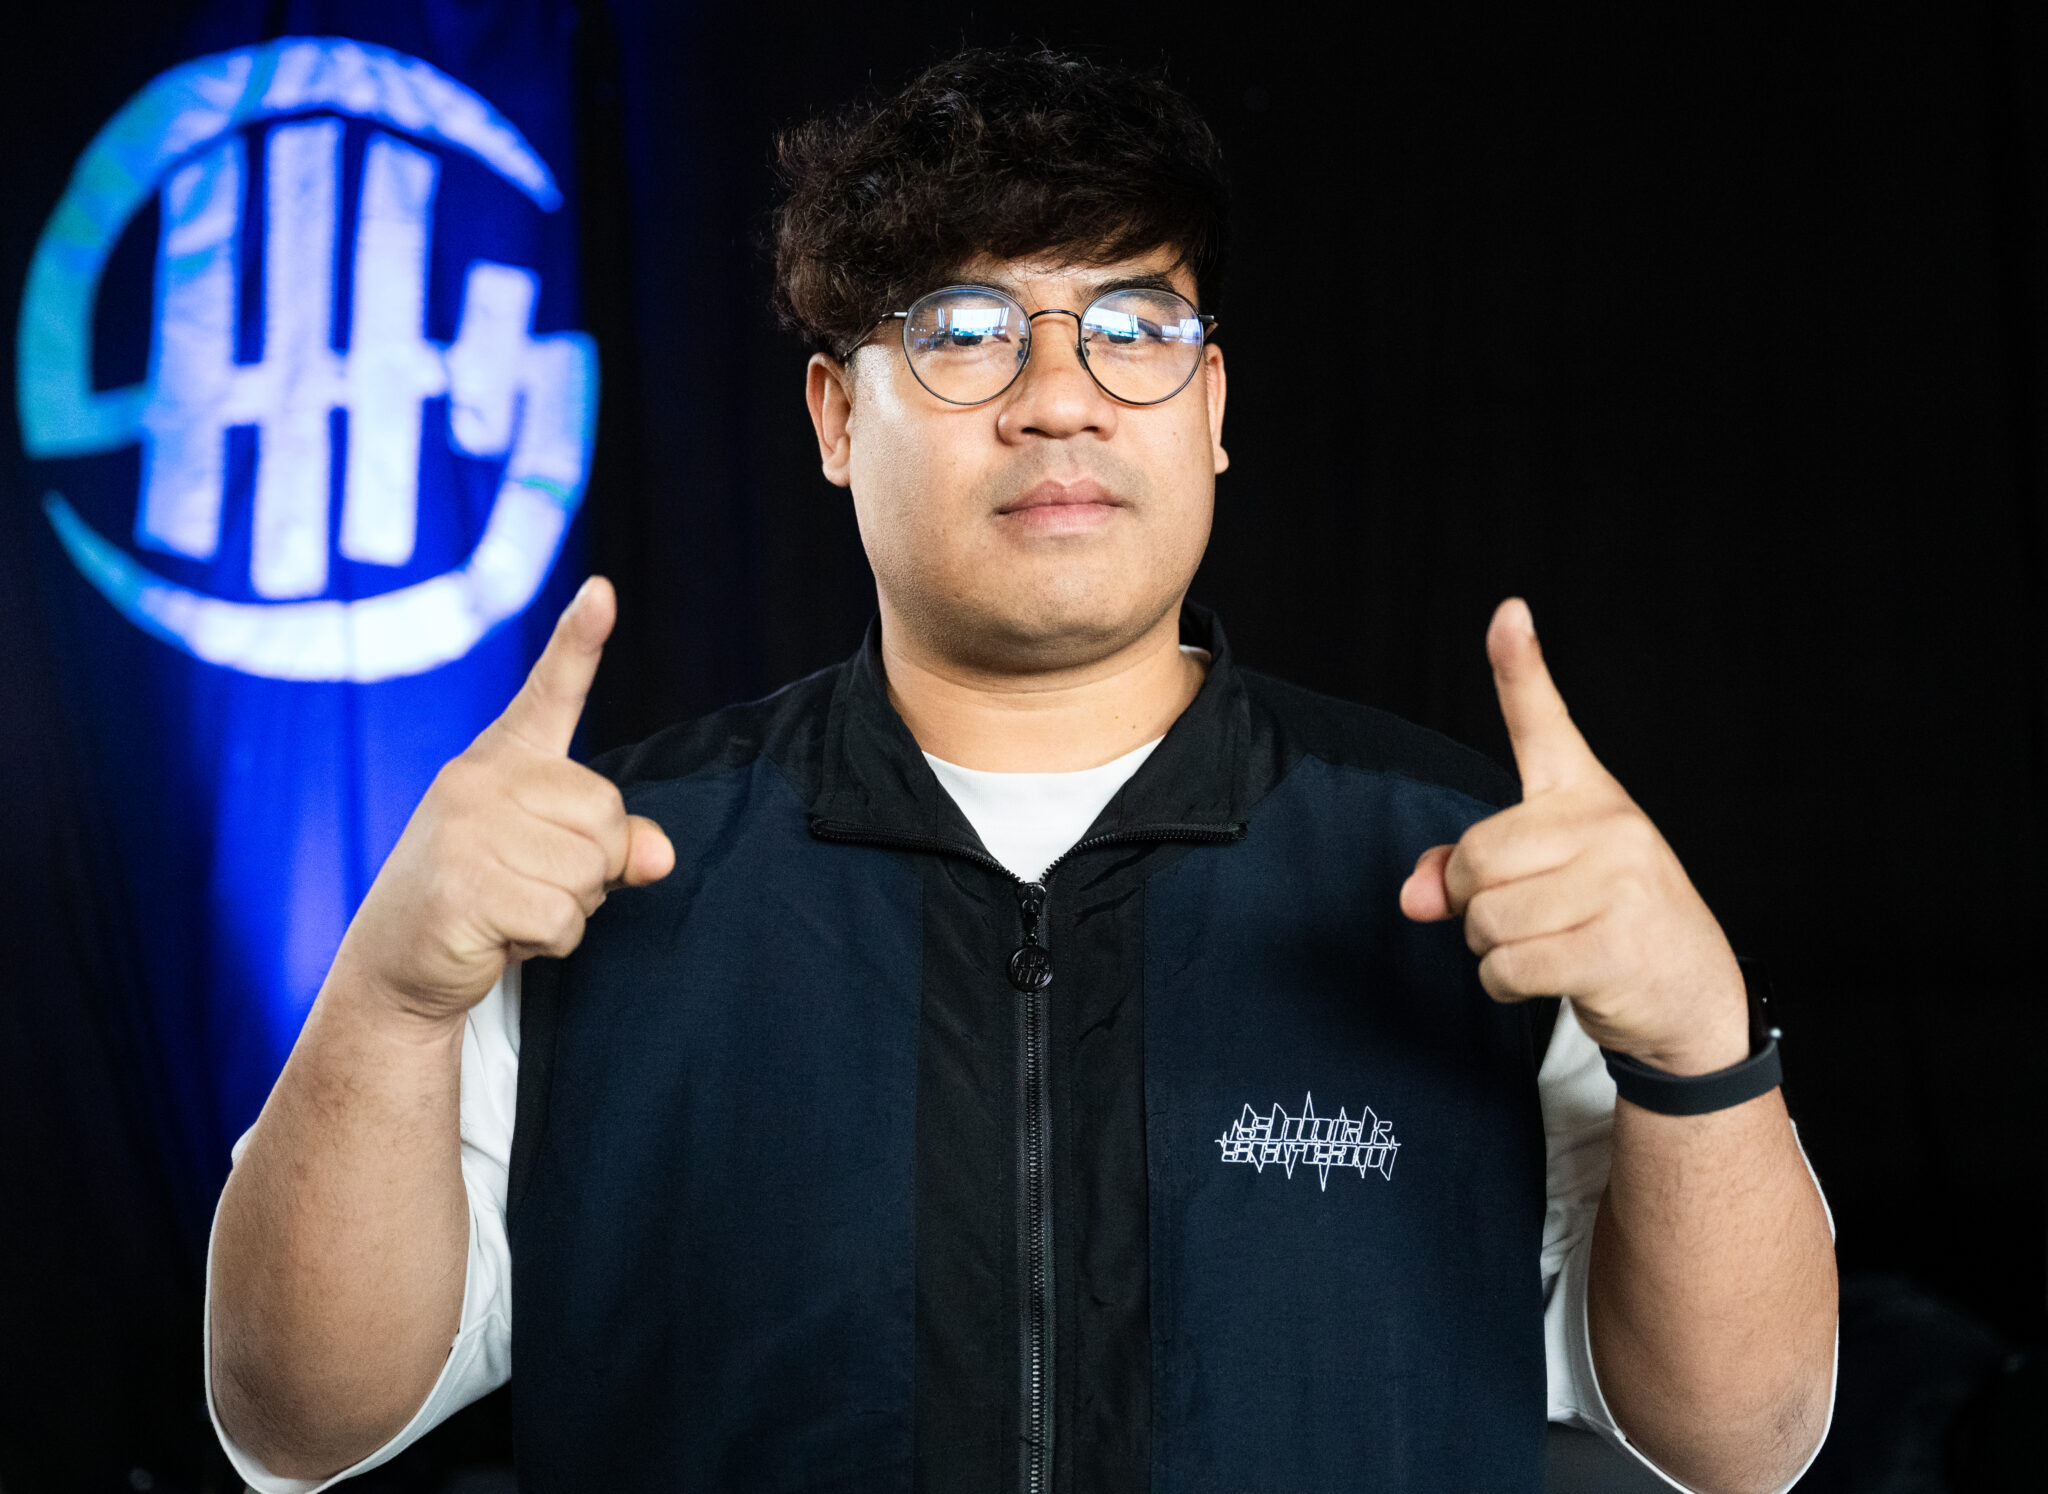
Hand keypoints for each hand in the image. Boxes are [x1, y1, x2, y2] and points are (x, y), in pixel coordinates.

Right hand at [335, 576, 675, 1028]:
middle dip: (593, 869)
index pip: (550, 691)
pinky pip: (562, 918)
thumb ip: (611, 843)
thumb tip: (658, 856)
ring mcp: (465, 828)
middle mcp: (479, 778)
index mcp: (503, 758)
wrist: (395, 966)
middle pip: (607, 816)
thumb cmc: (487, 900)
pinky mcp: (462, 886)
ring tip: (510, 909)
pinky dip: (550, 943)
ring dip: (569, 910)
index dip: (580, 640)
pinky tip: (500, 937)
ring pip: (590, 872)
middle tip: (530, 885)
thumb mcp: (552, 860)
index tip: (603, 593)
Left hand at [1398, 599, 1746, 1073]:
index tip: (1508, 612)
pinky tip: (1551, 978)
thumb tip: (1413, 897)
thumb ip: (1464, 873)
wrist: (1691, 997)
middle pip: (1476, 856)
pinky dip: (1506, 984)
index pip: (1544, 722)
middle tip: (1517, 919)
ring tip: (1545, 947)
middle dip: (1471, 901)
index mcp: (1586, 796)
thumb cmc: (1605, 925)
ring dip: (1491, 949)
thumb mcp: (1542, 883)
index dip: (1520, 666)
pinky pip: (1507, 966)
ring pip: (1485, 917)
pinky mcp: (1614, 945)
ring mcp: (1619, 883)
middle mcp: (1608, 826)